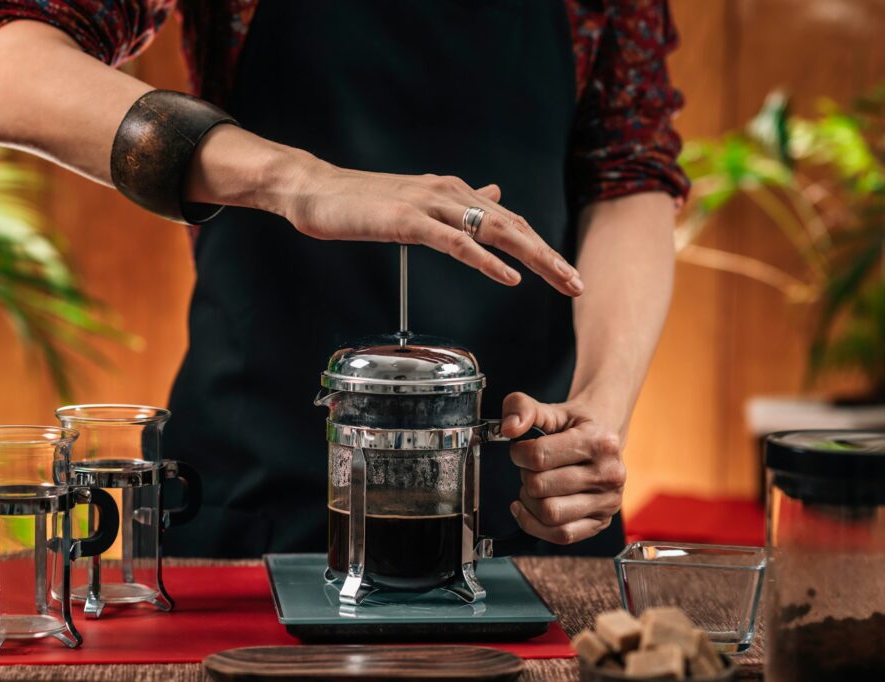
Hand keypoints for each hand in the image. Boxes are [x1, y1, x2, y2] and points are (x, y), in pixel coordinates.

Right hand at [283, 158, 583, 294]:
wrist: (315, 189)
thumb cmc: (360, 201)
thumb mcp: (418, 200)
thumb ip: (457, 205)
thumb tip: (493, 197)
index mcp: (454, 193)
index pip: (510, 223)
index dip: (541, 249)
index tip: (566, 274)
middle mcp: (451, 194)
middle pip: (513, 227)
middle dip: (550, 258)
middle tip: (579, 285)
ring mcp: (430, 206)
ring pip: (495, 232)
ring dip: (533, 258)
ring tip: (562, 281)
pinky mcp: (408, 221)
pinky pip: (456, 242)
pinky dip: (486, 261)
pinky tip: (509, 278)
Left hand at [501, 392, 626, 544]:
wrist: (603, 441)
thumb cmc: (575, 426)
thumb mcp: (551, 409)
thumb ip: (522, 407)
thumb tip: (508, 429)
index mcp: (599, 441)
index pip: (539, 456)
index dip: (518, 453)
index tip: (521, 450)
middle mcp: (609, 474)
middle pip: (541, 487)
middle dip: (525, 477)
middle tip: (530, 469)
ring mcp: (608, 502)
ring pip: (550, 514)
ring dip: (529, 502)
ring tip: (533, 487)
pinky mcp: (601, 522)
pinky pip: (561, 536)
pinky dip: (535, 525)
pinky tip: (528, 509)